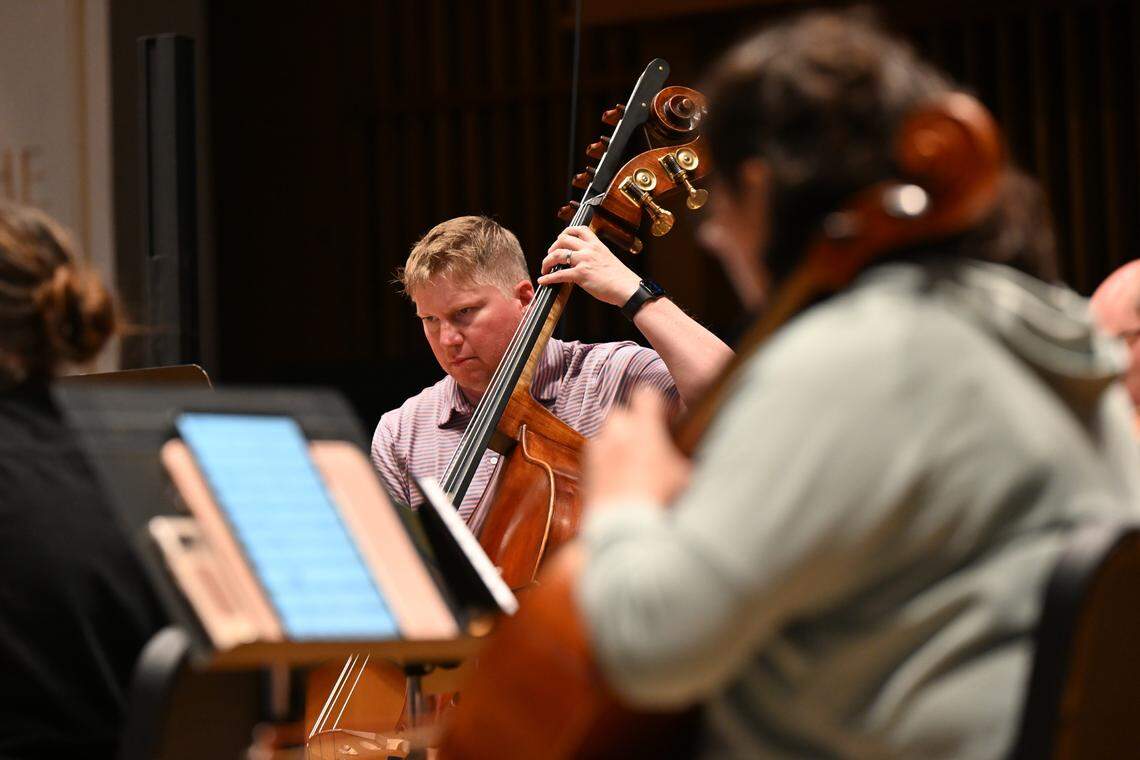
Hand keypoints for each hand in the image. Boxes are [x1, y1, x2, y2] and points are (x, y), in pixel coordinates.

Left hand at [537, 226, 641, 305]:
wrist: (627, 288)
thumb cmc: (620, 278)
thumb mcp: (608, 259)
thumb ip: (595, 256)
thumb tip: (583, 261)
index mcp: (597, 244)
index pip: (579, 229)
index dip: (566, 232)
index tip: (560, 239)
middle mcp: (589, 249)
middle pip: (563, 239)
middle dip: (553, 247)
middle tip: (550, 255)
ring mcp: (584, 261)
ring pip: (557, 254)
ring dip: (546, 262)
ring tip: (544, 268)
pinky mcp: (581, 274)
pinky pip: (559, 274)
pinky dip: (548, 278)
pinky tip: (543, 280)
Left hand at [583, 387, 690, 508]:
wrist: (626, 527)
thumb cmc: (659, 499)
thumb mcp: (684, 477)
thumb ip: (684, 459)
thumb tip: (690, 458)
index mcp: (643, 427)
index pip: (645, 394)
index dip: (656, 402)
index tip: (664, 416)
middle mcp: (616, 433)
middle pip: (620, 413)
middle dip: (632, 423)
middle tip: (646, 441)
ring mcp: (597, 451)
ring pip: (605, 435)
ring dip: (616, 443)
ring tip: (631, 463)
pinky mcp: (585, 471)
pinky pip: (595, 458)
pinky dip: (604, 463)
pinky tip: (617, 480)